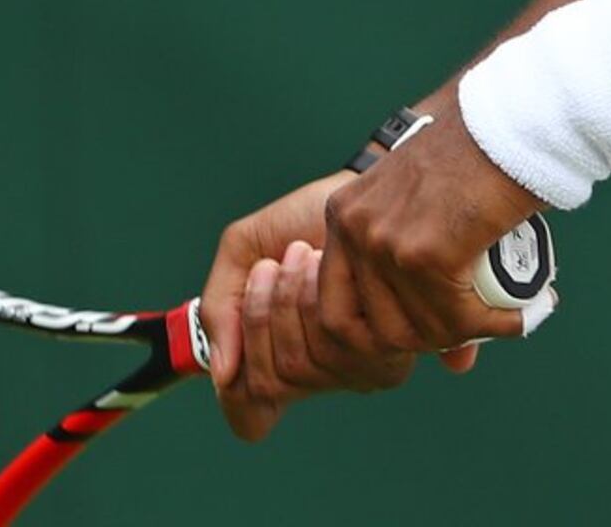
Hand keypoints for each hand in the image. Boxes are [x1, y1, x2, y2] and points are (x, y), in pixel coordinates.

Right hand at [196, 169, 470, 441]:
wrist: (358, 191)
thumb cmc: (299, 224)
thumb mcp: (243, 253)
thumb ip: (221, 310)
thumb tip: (221, 374)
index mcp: (279, 364)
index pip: (250, 418)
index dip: (236, 386)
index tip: (239, 319)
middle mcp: (319, 379)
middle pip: (269, 382)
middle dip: (260, 314)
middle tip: (270, 265)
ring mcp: (354, 373)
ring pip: (299, 366)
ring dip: (288, 300)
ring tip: (300, 255)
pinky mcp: (389, 353)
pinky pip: (334, 347)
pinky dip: (316, 297)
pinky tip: (326, 262)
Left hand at [289, 108, 549, 403]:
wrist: (510, 124)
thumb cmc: (476, 155)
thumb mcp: (419, 198)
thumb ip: (408, 253)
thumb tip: (412, 311)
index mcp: (343, 215)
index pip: (334, 308)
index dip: (375, 333)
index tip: (419, 328)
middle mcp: (354, 229)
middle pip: (372, 328)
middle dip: (421, 341)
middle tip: (462, 330)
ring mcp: (386, 243)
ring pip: (416, 331)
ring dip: (460, 337)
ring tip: (497, 321)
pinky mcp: (427, 255)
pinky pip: (455, 319)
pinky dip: (490, 327)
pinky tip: (514, 319)